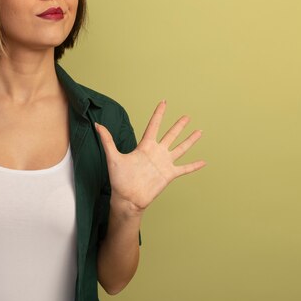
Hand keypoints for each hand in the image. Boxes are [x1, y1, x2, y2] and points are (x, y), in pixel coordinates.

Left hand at [95, 100, 204, 214]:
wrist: (127, 198)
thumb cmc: (119, 179)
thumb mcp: (113, 157)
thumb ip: (107, 140)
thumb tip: (97, 125)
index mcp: (145, 146)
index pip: (154, 126)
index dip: (159, 114)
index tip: (164, 102)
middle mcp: (156, 152)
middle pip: (170, 135)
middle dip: (178, 125)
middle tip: (186, 116)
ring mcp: (164, 163)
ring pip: (180, 148)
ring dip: (190, 140)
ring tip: (199, 131)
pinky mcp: (169, 174)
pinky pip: (184, 169)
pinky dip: (194, 166)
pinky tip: (204, 162)